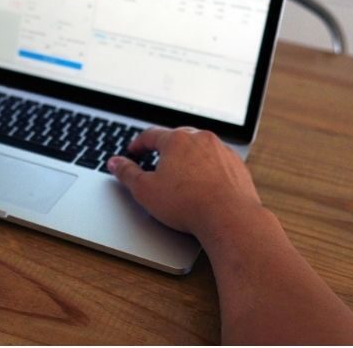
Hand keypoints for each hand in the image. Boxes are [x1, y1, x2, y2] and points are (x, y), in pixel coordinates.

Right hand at [107, 127, 264, 241]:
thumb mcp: (145, 190)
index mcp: (176, 140)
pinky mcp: (237, 165)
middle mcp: (201, 139)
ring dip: (188, 157)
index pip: (151, 135)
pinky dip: (208, 169)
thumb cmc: (187, 204)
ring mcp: (222, 151)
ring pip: (200, 148)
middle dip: (165, 148)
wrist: (229, 218)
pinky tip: (203, 185)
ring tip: (181, 175)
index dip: (138, 144)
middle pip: (177, 138)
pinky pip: (218, 161)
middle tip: (156, 161)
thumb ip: (127, 173)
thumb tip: (115, 163)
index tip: (134, 151)